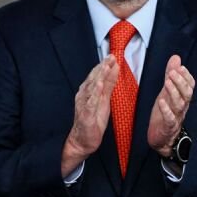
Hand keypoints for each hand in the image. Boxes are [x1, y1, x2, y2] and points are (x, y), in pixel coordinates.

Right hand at [62, 56, 119, 176]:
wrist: (82, 141)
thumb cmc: (93, 120)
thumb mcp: (104, 100)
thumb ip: (109, 84)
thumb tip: (115, 68)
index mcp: (89, 92)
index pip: (96, 76)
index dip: (104, 65)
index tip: (112, 55)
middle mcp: (84, 96)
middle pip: (93, 79)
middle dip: (102, 67)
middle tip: (110, 57)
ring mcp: (84, 105)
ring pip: (91, 88)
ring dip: (98, 77)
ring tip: (105, 67)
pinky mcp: (85, 115)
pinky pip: (90, 103)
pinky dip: (94, 94)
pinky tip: (98, 86)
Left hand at [147, 54, 194, 156]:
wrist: (162, 138)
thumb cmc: (165, 113)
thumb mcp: (166, 92)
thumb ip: (171, 75)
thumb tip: (176, 57)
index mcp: (183, 98)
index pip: (190, 85)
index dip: (186, 76)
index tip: (180, 67)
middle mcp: (182, 106)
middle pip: (187, 93)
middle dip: (181, 82)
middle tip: (172, 72)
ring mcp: (176, 117)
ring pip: (180, 104)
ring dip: (174, 92)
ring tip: (167, 82)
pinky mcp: (168, 126)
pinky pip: (170, 118)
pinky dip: (166, 110)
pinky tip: (161, 102)